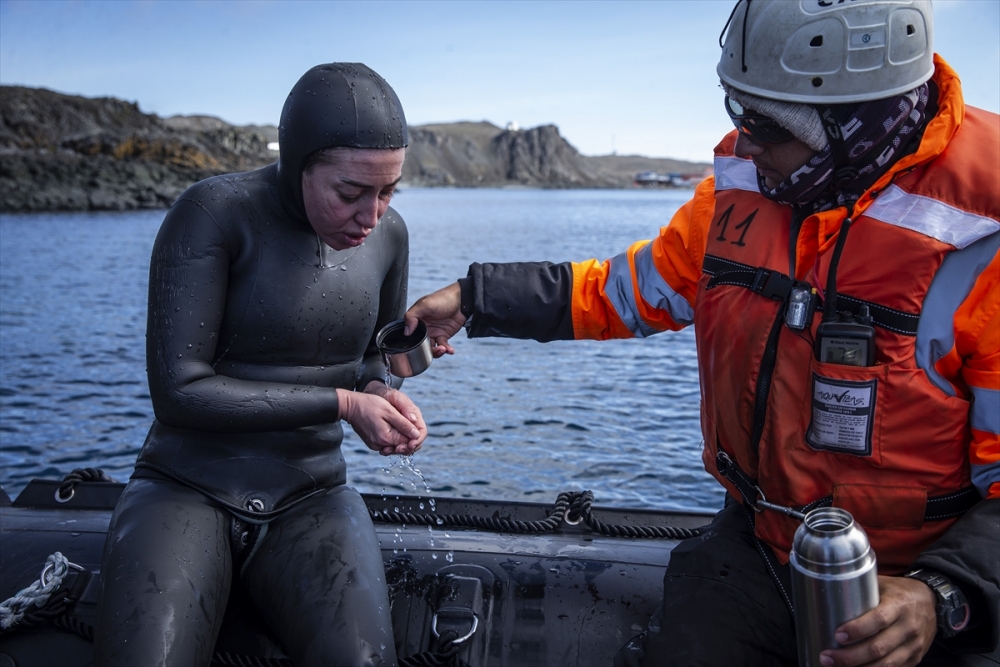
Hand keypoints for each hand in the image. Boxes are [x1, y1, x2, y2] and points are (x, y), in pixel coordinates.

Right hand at [336, 387, 426, 455]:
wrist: (350, 406)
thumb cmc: (369, 404)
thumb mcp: (389, 411)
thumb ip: (403, 424)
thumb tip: (416, 435)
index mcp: (386, 438)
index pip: (408, 443)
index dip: (416, 436)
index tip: (416, 427)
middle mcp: (380, 445)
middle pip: (402, 447)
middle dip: (410, 439)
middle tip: (411, 425)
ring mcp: (375, 445)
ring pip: (395, 446)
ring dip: (402, 438)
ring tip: (403, 425)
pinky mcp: (372, 443)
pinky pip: (388, 444)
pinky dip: (393, 438)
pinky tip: (394, 428)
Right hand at [404, 281, 464, 356]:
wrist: (462, 301)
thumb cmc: (444, 298)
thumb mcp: (424, 304)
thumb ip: (412, 316)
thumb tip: (406, 331)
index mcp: (417, 320)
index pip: (410, 334)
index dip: (413, 343)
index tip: (418, 347)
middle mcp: (424, 327)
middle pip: (420, 344)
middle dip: (426, 351)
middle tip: (433, 350)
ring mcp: (434, 332)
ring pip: (431, 348)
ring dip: (436, 352)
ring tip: (442, 349)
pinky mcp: (444, 335)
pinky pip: (443, 346)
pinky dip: (446, 350)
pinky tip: (450, 350)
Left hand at [820, 575, 936, 666]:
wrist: (932, 602)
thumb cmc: (899, 592)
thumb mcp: (883, 585)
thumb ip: (860, 590)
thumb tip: (825, 589)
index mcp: (899, 605)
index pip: (878, 619)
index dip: (857, 629)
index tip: (838, 635)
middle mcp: (908, 627)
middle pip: (879, 648)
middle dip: (850, 656)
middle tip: (827, 657)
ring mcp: (913, 646)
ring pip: (886, 664)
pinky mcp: (914, 659)